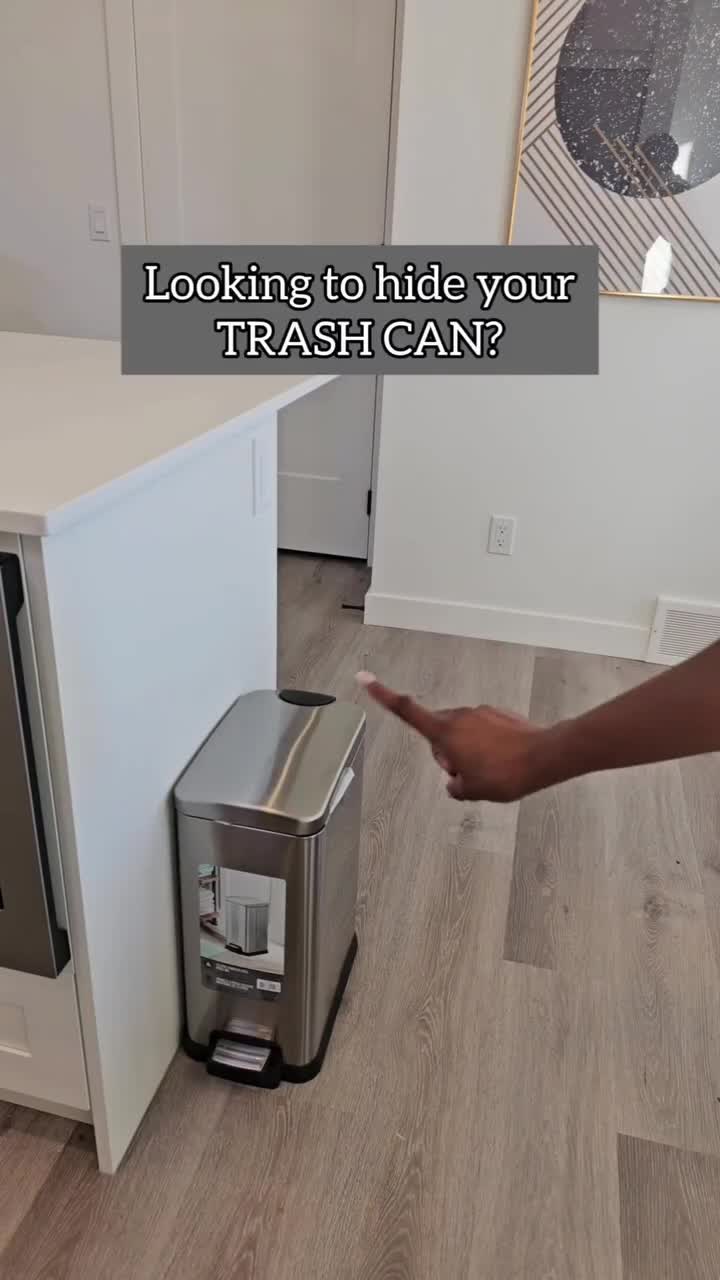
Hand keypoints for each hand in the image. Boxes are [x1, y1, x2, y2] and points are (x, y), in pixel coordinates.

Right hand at [357, 673, 548, 802]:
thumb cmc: (504, 775)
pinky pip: (482, 730)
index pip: (407, 711)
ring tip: (492, 769)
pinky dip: (486, 745)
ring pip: (462, 733)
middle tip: (468, 775)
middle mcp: (459, 716)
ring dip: (468, 750)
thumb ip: (455, 787)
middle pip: (438, 733)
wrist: (543, 757)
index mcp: (445, 732)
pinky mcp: (498, 714)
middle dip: (446, 753)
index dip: (382, 695)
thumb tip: (453, 782)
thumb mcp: (472, 791)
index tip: (364, 678)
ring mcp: (480, 712)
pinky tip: (503, 759)